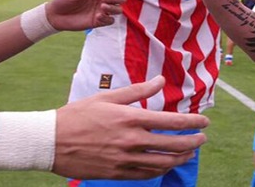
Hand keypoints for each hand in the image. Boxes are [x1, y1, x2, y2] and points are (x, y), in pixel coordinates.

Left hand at [46, 0, 125, 29]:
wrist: (54, 15)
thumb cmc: (64, 0)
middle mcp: (102, 0)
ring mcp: (101, 11)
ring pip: (118, 10)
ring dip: (113, 8)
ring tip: (101, 7)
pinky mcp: (98, 22)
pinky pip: (110, 21)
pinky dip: (107, 18)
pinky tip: (97, 16)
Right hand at [53, 76, 208, 179]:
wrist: (50, 141)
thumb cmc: (77, 115)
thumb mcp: (107, 97)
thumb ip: (137, 91)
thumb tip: (160, 80)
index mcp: (130, 119)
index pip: (171, 122)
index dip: (193, 122)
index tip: (205, 121)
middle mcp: (131, 141)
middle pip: (173, 145)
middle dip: (193, 142)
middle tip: (202, 138)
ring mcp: (125, 160)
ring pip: (163, 163)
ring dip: (181, 157)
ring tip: (189, 152)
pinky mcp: (117, 173)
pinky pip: (146, 174)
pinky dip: (161, 170)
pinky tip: (167, 164)